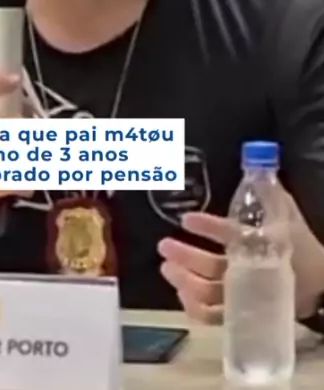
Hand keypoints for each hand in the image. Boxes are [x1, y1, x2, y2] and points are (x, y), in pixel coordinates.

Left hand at [157, 186, 323, 324]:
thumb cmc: (296, 241)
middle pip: (214, 270)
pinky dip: (193, 307)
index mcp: (262, 245)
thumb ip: (267, 188)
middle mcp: (251, 272)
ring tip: (166, 266)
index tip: (187, 219)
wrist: (318, 280)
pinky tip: (179, 291)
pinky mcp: (240, 312)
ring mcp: (245, 296)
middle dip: (187, 257)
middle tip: (164, 245)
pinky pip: (213, 317)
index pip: (231, 234)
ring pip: (209, 295)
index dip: (208, 227)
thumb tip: (256, 157)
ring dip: (184, 281)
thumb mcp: (284, 212)